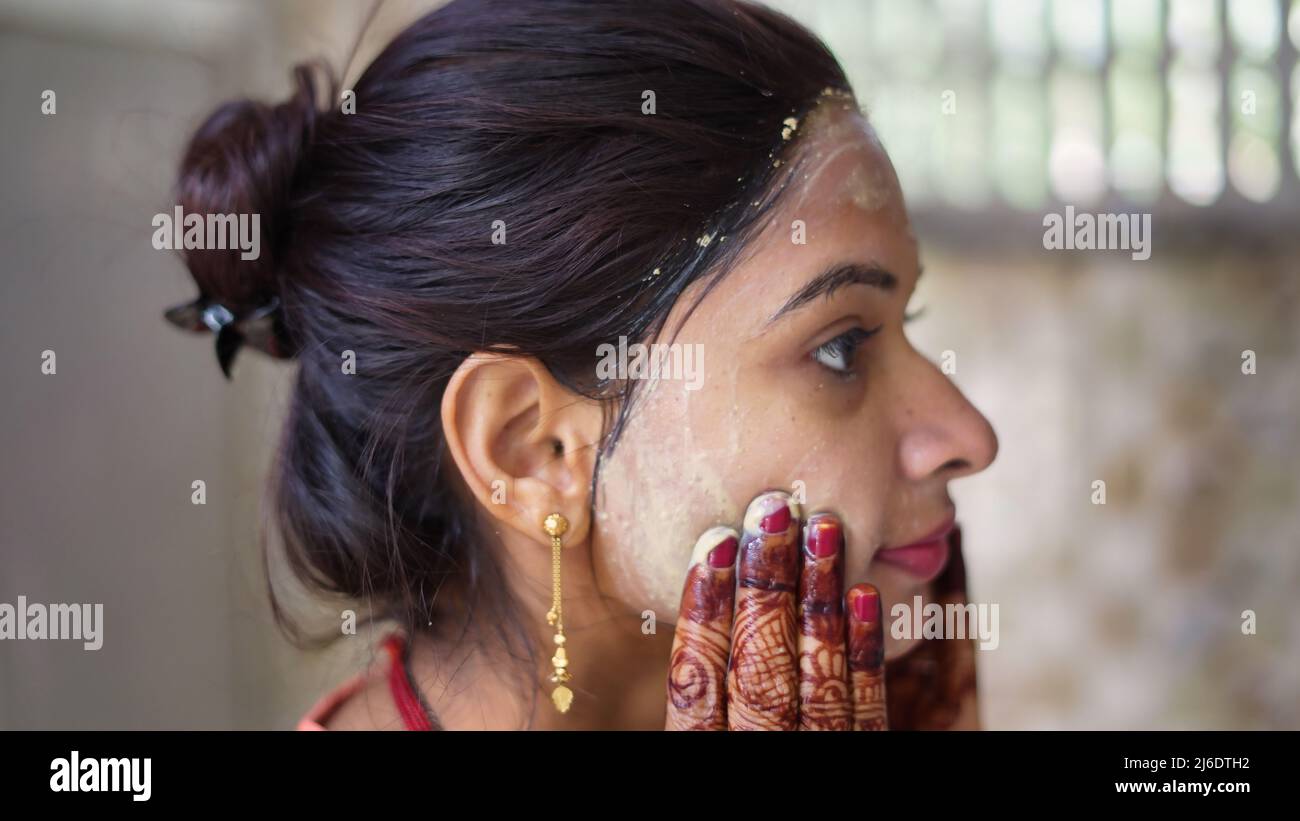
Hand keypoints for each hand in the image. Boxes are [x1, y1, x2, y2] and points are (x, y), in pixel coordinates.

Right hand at [664, 490, 886, 729]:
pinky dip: (864, 648)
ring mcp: (814, 749)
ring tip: (823, 527)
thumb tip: (703, 572)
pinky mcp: (865, 752)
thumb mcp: (706, 726)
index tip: (713, 540)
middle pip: (758, 664)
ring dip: (818, 597)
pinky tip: (864, 592)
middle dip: (765, 583)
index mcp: (705, 749)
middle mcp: (757, 748)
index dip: (703, 610)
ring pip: (816, 673)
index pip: (696, 679)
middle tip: (773, 510)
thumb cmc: (741, 741)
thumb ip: (705, 678)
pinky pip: (867, 704)